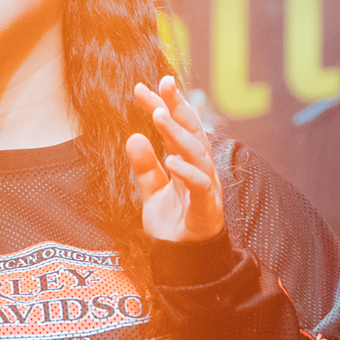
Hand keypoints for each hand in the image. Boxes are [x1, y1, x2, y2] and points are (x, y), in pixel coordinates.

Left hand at [125, 76, 223, 242]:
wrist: (183, 256)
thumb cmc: (173, 220)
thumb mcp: (151, 190)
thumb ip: (143, 166)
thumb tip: (133, 137)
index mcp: (186, 160)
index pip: (175, 127)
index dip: (162, 105)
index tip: (141, 88)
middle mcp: (199, 167)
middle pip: (192, 130)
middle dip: (178, 105)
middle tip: (164, 83)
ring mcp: (205, 185)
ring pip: (196, 152)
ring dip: (177, 132)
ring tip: (159, 116)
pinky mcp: (206, 207)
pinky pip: (200, 185)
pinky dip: (187, 172)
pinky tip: (171, 160)